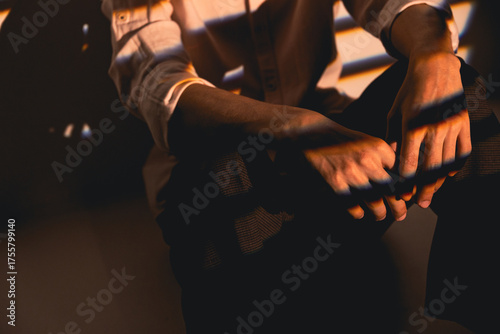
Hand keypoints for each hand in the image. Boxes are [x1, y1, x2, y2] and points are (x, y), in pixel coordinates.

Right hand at [299, 116, 406, 220]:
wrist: (310, 132)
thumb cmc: (338, 137)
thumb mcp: (364, 139)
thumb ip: (381, 155)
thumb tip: (396, 176)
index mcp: (377, 146)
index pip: (399, 173)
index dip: (404, 186)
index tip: (406, 196)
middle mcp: (367, 159)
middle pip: (390, 189)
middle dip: (397, 205)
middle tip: (400, 214)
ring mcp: (350, 171)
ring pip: (374, 200)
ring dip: (379, 212)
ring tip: (380, 216)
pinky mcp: (335, 181)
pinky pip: (352, 203)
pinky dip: (357, 212)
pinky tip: (359, 213)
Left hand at [386, 52, 471, 207]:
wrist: (435, 68)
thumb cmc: (409, 91)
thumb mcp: (394, 112)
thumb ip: (391, 137)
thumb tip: (390, 159)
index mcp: (412, 126)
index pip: (409, 162)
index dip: (405, 181)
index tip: (401, 193)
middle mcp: (433, 129)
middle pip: (429, 168)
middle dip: (423, 188)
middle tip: (420, 203)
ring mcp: (451, 127)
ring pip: (446, 162)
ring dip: (439, 181)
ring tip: (432, 194)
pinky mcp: (464, 123)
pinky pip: (463, 150)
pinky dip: (456, 164)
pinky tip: (449, 174)